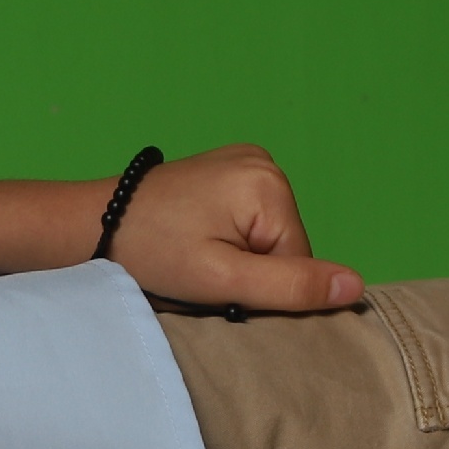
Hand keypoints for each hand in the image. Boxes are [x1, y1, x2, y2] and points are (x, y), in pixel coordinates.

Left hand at [107, 145, 363, 311]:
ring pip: (265, 237)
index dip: (259, 287)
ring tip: (191, 254)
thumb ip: (289, 286)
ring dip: (235, 257)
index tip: (214, 284)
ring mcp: (246, 161)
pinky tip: (194, 238)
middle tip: (198, 271)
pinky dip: (225, 239)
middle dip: (246, 270)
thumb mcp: (222, 279)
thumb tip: (356, 287)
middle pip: (283, 246)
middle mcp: (265, 163)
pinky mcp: (227, 169)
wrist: (92, 224)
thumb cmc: (149, 253)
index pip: (298, 262)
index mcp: (270, 185)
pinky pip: (247, 220)